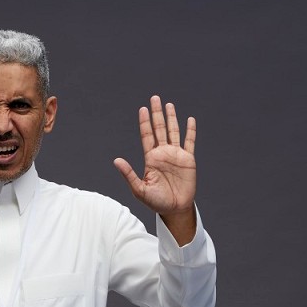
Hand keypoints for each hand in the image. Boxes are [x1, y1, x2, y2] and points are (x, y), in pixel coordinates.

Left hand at [113, 96, 195, 222]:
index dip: (145, 122)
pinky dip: (190, 130)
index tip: (142, 109)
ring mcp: (176, 155)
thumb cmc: (156, 202)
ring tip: (168, 104)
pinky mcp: (188, 159)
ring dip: (171, 118)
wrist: (174, 209)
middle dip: (157, 114)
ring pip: (173, 131)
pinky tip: (189, 119)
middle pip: (159, 129)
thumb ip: (129, 174)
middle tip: (154, 98)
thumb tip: (116, 160)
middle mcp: (163, 153)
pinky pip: (190, 142)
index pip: (147, 136)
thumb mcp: (140, 190)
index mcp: (151, 159)